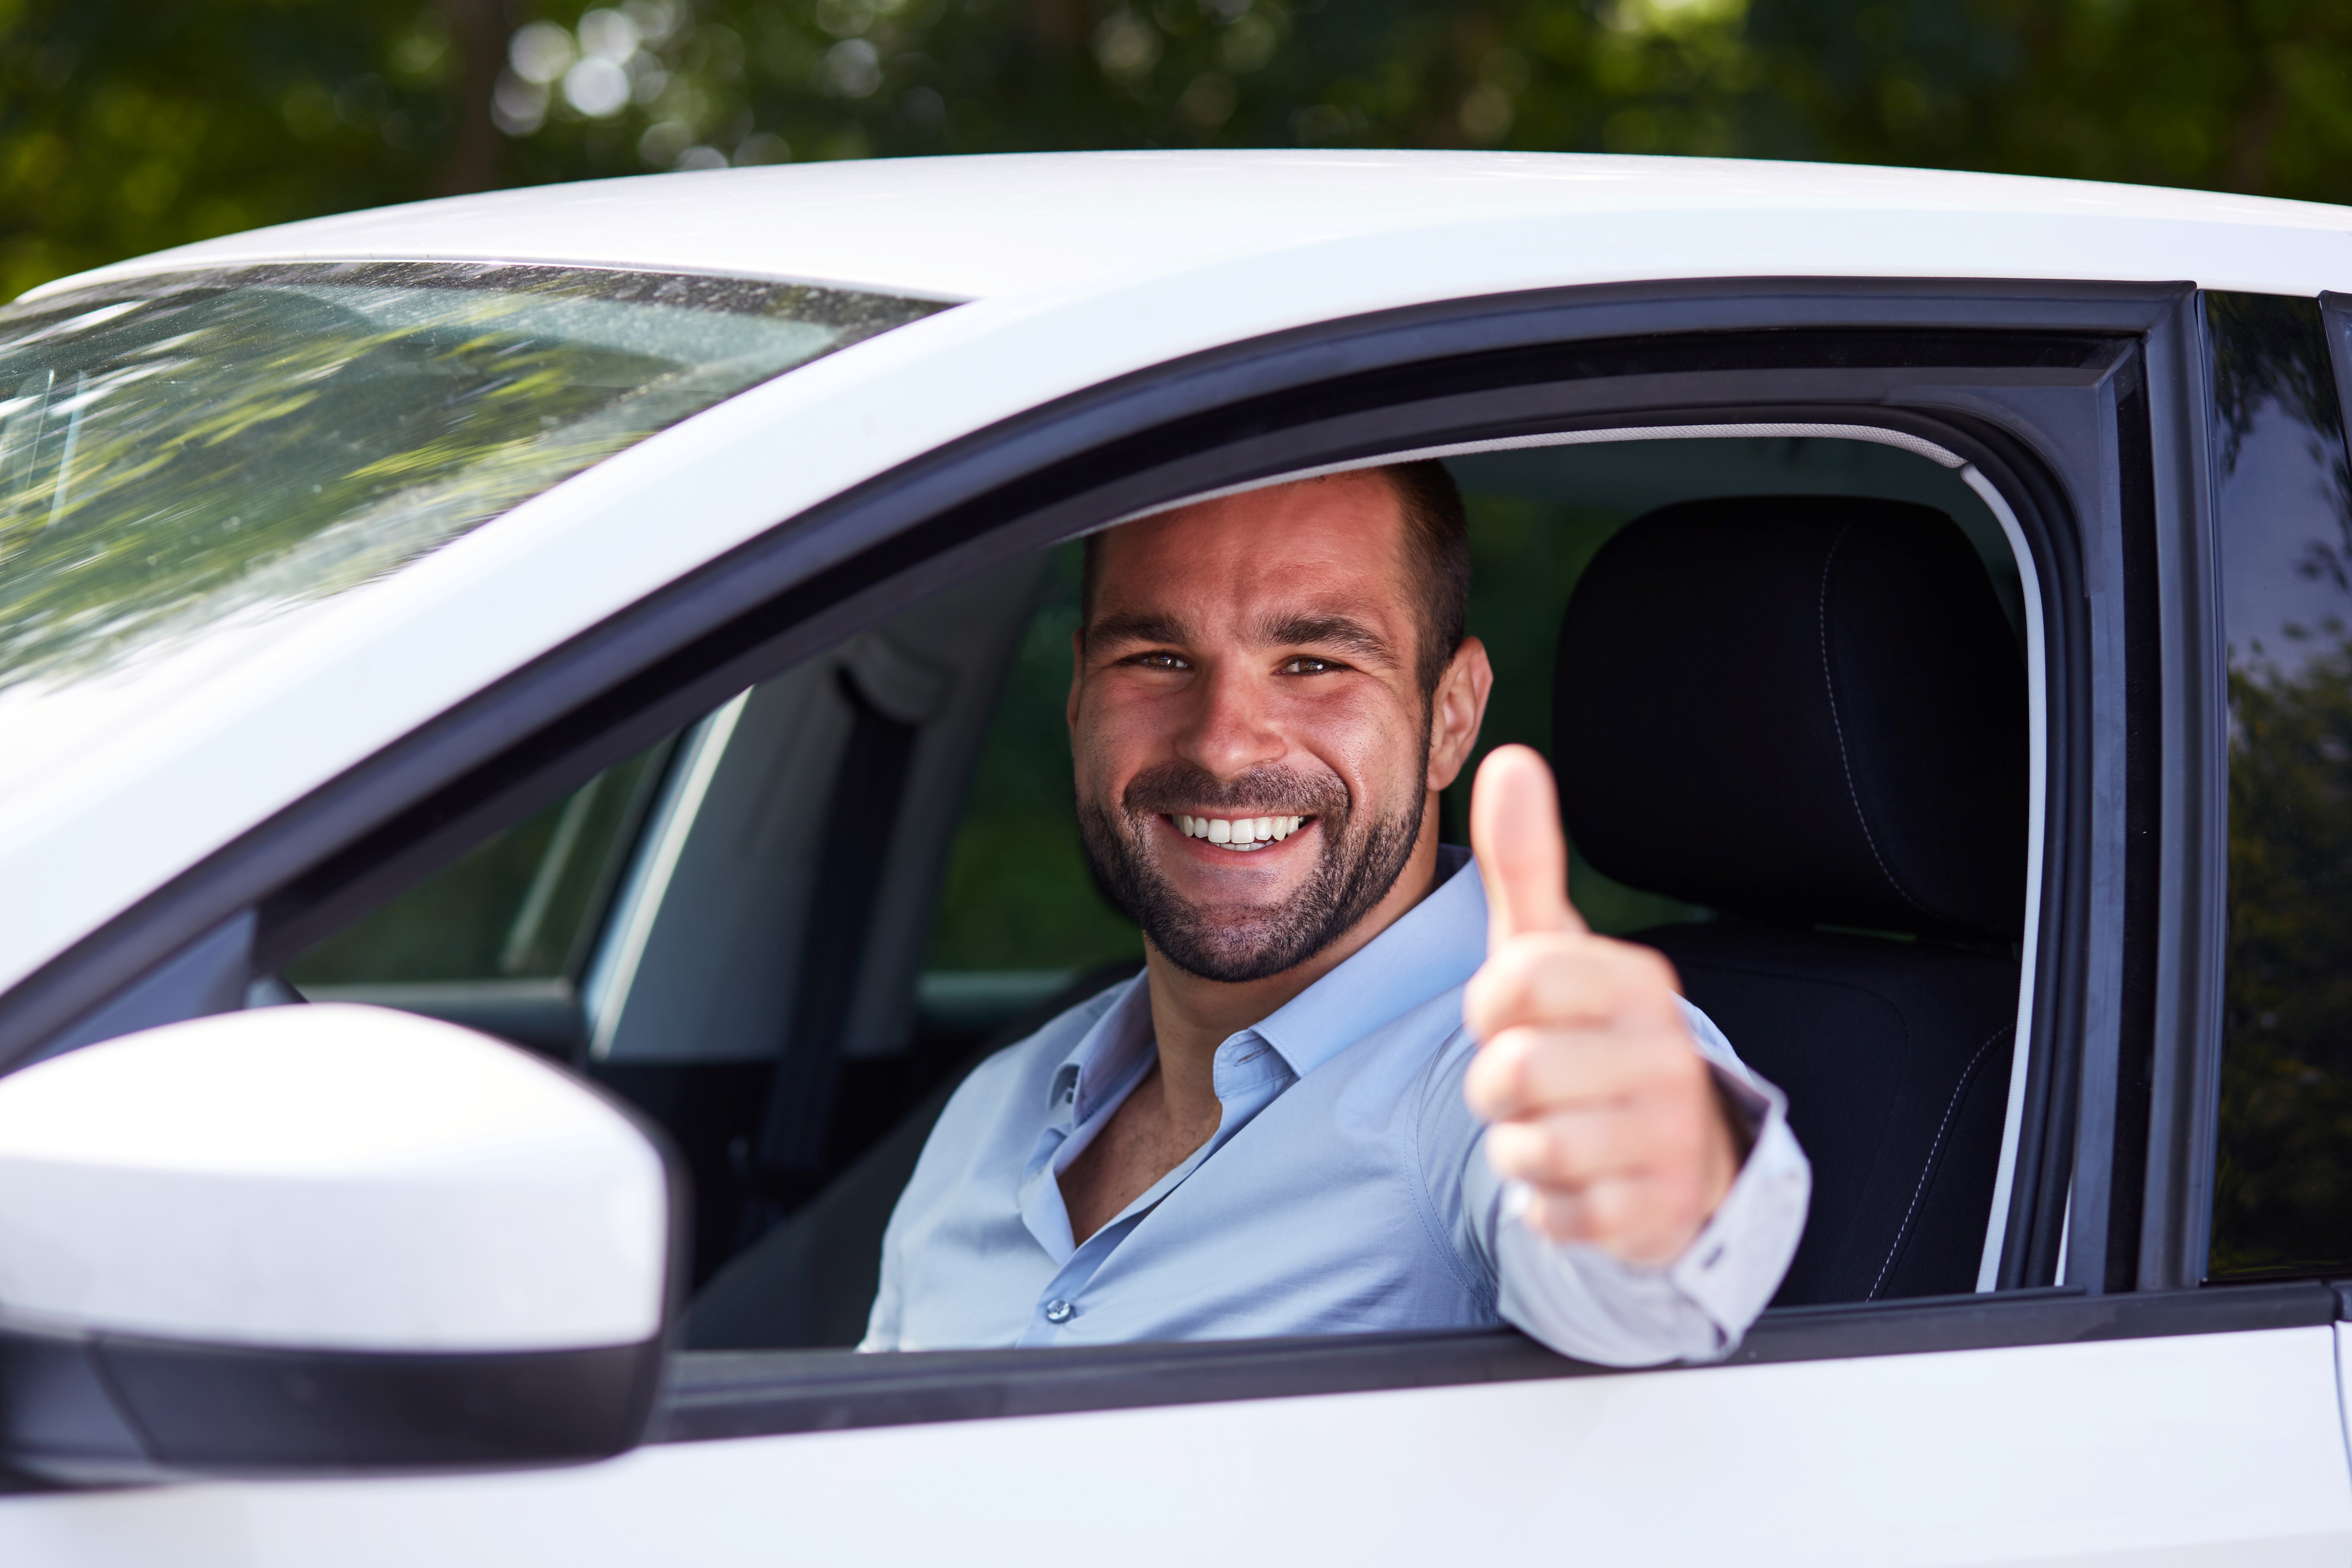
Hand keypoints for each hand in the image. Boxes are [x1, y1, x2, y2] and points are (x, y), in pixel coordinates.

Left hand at [1462, 745, 1740, 1265]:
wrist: (1673, 1148)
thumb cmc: (1589, 1034)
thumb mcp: (1553, 948)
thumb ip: (1527, 860)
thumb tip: (1513, 758)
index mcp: (1637, 983)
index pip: (1515, 982)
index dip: (1490, 1006)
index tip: (1513, 1016)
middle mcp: (1665, 1055)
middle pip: (1510, 1073)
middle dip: (1497, 1087)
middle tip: (1534, 1082)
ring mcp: (1667, 1137)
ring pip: (1528, 1147)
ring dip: (1519, 1145)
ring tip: (1555, 1127)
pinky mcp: (1654, 1212)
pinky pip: (1555, 1212)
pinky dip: (1546, 1202)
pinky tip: (1576, 1178)